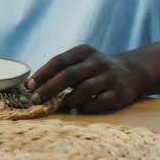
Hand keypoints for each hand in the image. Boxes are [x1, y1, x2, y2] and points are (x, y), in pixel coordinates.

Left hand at [27, 45, 144, 112]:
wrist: (131, 73)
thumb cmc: (94, 71)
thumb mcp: (80, 63)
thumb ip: (60, 71)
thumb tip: (31, 86)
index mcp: (84, 51)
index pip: (59, 61)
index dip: (42, 74)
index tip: (28, 86)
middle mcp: (97, 62)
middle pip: (69, 74)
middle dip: (49, 88)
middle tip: (35, 100)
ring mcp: (109, 77)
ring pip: (85, 88)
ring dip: (69, 99)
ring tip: (60, 105)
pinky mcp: (120, 93)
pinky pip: (100, 101)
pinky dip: (86, 106)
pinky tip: (79, 108)